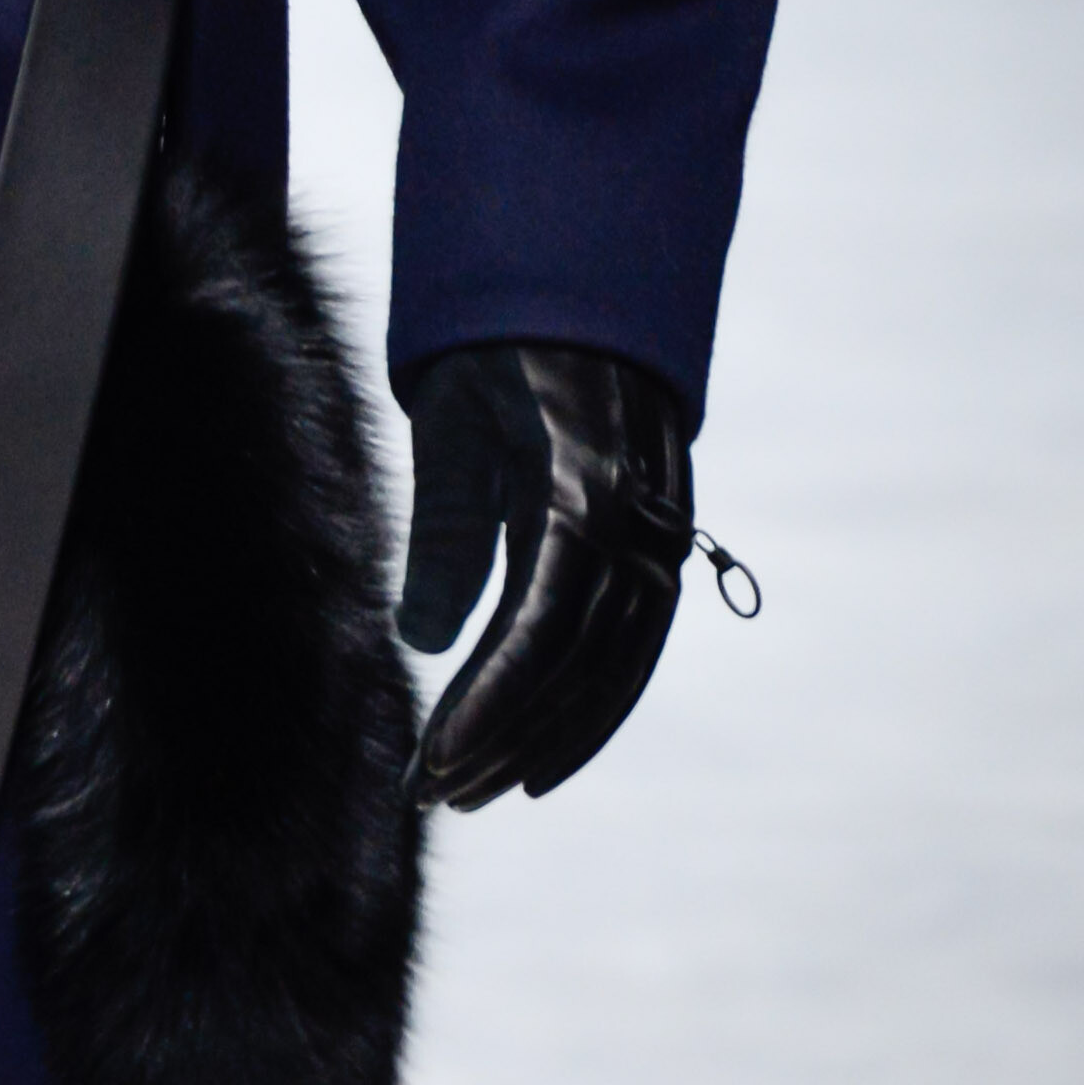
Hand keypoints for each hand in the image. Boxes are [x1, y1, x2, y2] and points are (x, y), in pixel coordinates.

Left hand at [397, 344, 692, 809]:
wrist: (577, 290)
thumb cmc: (495, 351)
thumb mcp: (450, 421)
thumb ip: (441, 527)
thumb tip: (421, 640)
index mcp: (581, 491)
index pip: (538, 629)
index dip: (489, 704)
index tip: (435, 761)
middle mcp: (636, 525)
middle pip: (578, 664)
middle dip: (509, 739)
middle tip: (438, 794)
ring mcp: (660, 538)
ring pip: (615, 669)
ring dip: (551, 738)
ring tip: (482, 789)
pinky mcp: (662, 546)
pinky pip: (634, 646)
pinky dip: (593, 706)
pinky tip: (545, 750)